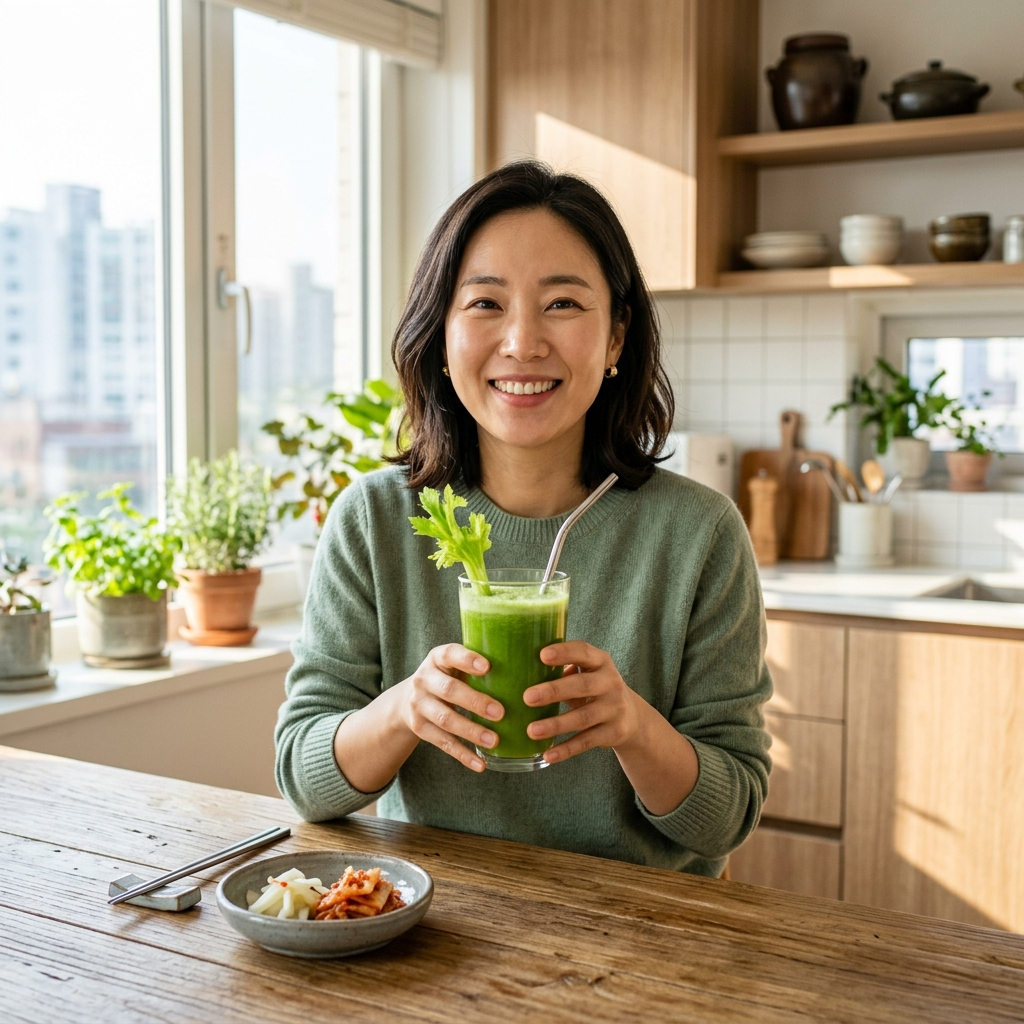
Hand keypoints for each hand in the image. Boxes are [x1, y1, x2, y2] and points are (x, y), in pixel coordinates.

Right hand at [394, 643, 503, 772]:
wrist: (408, 699)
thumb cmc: (448, 677)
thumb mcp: (455, 665)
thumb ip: (479, 665)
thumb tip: (524, 670)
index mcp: (437, 658)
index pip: (449, 654)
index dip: (466, 660)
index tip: (487, 667)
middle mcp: (424, 679)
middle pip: (448, 690)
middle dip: (475, 702)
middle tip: (500, 713)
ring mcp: (419, 705)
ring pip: (445, 719)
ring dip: (471, 731)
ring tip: (494, 740)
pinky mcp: (420, 728)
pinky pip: (443, 743)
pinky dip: (463, 755)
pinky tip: (480, 764)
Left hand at [523, 641, 642, 763]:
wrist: (632, 717)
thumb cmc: (596, 688)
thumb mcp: (588, 673)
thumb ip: (564, 670)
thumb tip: (527, 671)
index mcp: (601, 662)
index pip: (583, 652)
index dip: (564, 652)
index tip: (542, 655)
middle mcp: (611, 683)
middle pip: (582, 686)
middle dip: (554, 691)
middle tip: (528, 697)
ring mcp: (614, 709)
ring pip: (583, 718)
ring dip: (556, 725)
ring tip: (531, 730)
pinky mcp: (613, 732)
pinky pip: (586, 742)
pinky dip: (566, 749)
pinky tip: (548, 755)